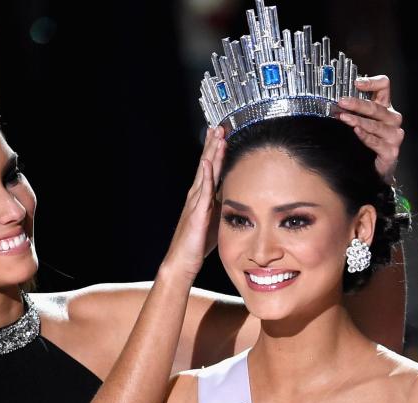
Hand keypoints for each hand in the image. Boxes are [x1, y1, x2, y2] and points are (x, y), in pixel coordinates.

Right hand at [161, 126, 225, 281]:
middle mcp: (196, 196)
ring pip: (204, 174)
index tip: (221, 135)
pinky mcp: (196, 214)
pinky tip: (207, 164)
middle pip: (206, 165)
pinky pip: (202, 192)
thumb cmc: (198, 243)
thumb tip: (235, 195)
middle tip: (219, 126)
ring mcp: (195, 203)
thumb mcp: (215, 219)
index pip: (210, 169)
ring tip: (217, 137)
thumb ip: (222, 204)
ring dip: (211, 154)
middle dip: (212, 145)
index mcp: (201, 197)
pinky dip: (205, 177)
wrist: (182, 261)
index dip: (215, 152)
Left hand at [335, 75, 403, 183]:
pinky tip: (356, 132)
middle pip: (376, 107)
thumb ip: (353, 111)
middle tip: (341, 102)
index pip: (384, 86)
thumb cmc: (368, 142)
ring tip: (343, 117)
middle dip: (357, 104)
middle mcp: (392, 119)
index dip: (372, 82)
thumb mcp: (361, 122)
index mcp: (385, 107)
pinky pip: (376, 142)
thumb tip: (333, 102)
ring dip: (358, 121)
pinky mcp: (391, 151)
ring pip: (375, 125)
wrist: (377, 168)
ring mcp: (394, 135)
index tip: (356, 83)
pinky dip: (365, 136)